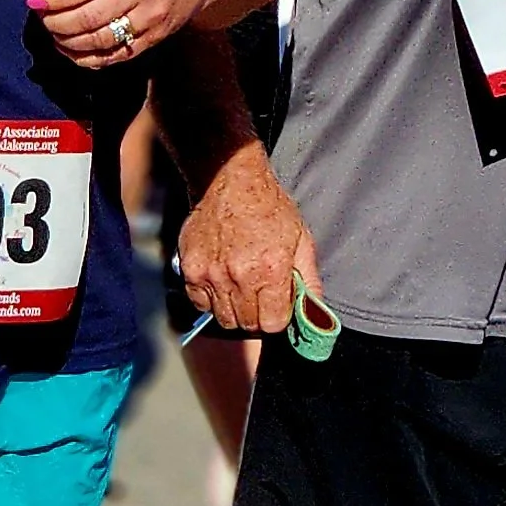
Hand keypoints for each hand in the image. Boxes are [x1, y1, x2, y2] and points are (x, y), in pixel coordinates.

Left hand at [29, 0, 209, 72]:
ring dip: (69, 42)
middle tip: (42, 17)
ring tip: (55, 32)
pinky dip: (89, 58)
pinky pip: (117, 55)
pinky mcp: (156, 35)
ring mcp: (152, 15)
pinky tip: (73, 48)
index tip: (36, 0)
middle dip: (56, 23)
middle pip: (89, 17)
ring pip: (101, 41)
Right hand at [177, 143, 321, 335]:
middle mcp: (240, 276)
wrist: (229, 180)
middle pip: (248, 325)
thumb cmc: (268, 207)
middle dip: (258, 317)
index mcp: (271, 269)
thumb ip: (309, 278)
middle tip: (260, 297)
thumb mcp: (301, 238)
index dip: (278, 318)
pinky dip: (211, 300)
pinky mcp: (190, 270)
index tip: (278, 306)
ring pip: (224, 319)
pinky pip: (199, 304)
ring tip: (241, 287)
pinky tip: (221, 281)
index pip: (273, 323)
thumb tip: (315, 312)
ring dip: (235, 310)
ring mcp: (212, 274)